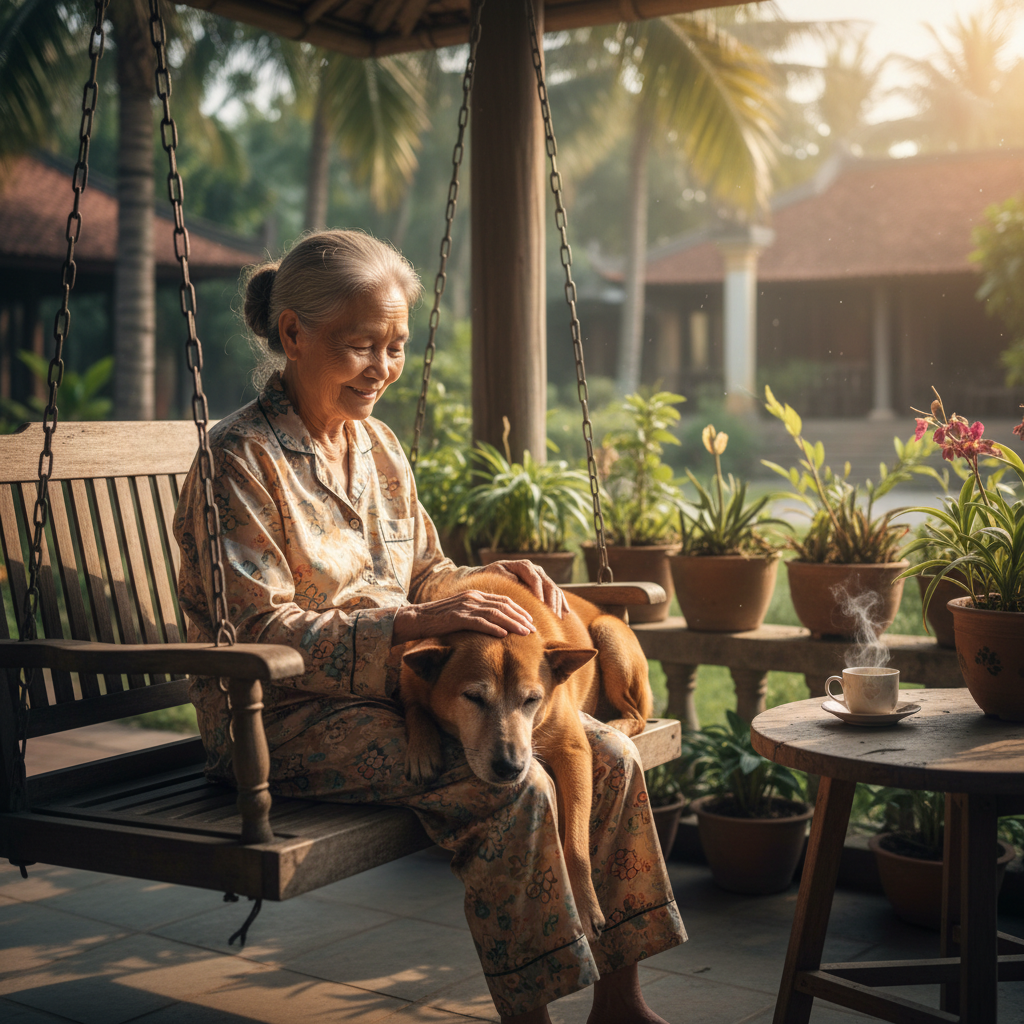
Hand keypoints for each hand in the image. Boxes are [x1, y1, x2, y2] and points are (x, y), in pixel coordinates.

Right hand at [393, 589, 535, 642]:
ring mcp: (464, 606)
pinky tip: (504, 635)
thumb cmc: (438, 620)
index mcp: (475, 595)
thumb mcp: (461, 613)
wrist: (414, 619)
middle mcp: (472, 597)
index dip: (519, 610)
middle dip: (521, 617)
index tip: (531, 622)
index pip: (503, 600)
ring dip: (512, 623)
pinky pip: (478, 622)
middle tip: (533, 629)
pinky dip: (492, 628)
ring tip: (525, 633)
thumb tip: (496, 627)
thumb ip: (477, 615)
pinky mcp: (455, 617)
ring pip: (495, 613)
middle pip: (503, 606)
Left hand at [487, 559, 567, 617]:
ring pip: (555, 590)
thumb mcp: (496, 575)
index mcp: (525, 566)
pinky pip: (557, 594)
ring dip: (558, 605)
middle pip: (549, 586)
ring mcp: (542, 577)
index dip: (539, 594)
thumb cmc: (492, 576)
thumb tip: (518, 583)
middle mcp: (536, 570)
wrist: (494, 574)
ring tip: (558, 620)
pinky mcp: (545, 585)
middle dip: (551, 603)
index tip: (541, 608)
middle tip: (552, 618)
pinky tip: (565, 615)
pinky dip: (562, 604)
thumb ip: (506, 578)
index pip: (536, 580)